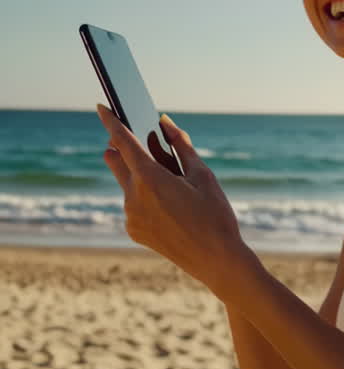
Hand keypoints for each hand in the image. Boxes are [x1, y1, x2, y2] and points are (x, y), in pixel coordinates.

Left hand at [97, 105, 243, 297]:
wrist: (217, 262)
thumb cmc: (215, 215)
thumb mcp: (203, 175)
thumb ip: (181, 145)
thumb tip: (164, 123)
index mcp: (150, 178)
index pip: (123, 141)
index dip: (111, 121)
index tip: (101, 106)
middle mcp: (133, 197)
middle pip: (117, 161)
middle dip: (124, 148)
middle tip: (141, 140)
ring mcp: (130, 216)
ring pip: (126, 183)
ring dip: (139, 174)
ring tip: (169, 179)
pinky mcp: (133, 230)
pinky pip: (132, 204)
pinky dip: (143, 195)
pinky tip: (168, 203)